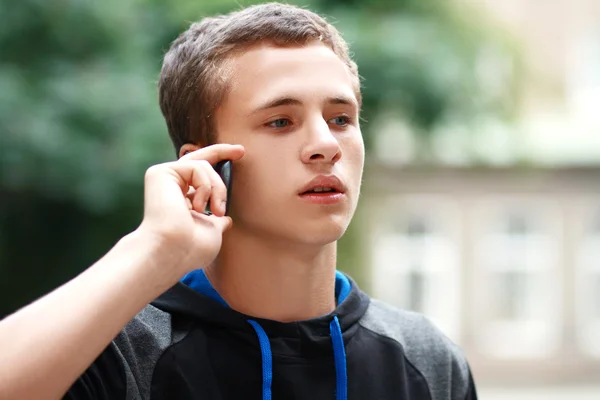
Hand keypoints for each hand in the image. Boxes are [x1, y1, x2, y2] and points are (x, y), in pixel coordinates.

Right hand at [137, 144, 244, 278]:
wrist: (172, 252)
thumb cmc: (191, 249)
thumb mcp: (212, 232)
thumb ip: (217, 222)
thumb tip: (226, 220)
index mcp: (182, 201)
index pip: (200, 177)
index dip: (218, 163)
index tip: (240, 154)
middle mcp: (171, 187)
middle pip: (198, 159)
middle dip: (221, 151)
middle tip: (241, 150)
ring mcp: (164, 179)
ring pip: (204, 166)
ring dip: (218, 189)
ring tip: (216, 211)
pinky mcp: (160, 173)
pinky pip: (196, 167)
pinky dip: (206, 186)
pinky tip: (198, 206)